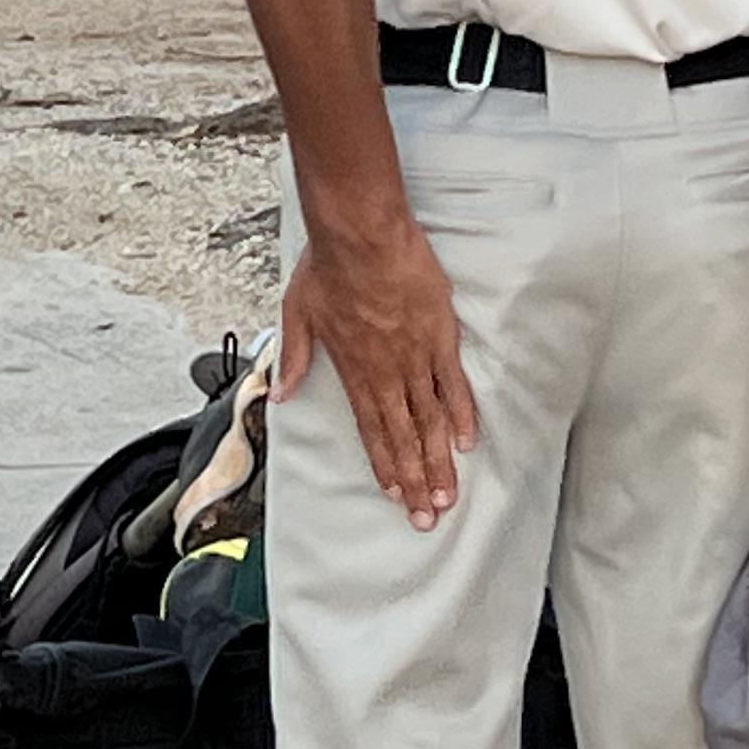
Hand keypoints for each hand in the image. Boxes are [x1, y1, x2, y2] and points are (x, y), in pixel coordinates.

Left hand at [278, 201, 478, 529]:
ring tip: (447, 493)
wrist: (361, 233)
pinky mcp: (440, 335)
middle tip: (426, 515)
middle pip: (404, 434)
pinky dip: (461, 413)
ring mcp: (416, 355)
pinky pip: (454, 383)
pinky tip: (467, 441)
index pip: (371, 428)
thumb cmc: (329, 267)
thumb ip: (294, 356)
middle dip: (415, 479)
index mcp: (353, 369)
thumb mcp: (298, 313)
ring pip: (430, 418)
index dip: (384, 464)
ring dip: (438, 459)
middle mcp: (386, 371)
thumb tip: (281, 391)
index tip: (394, 494)